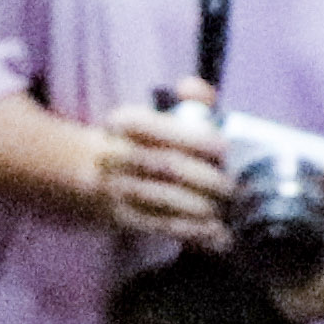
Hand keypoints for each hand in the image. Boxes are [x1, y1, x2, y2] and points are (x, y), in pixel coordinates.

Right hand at [92, 90, 235, 251]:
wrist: (86, 173)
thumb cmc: (138, 143)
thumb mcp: (155, 115)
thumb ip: (187, 101)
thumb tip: (196, 89)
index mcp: (127, 123)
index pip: (166, 129)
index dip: (199, 140)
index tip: (226, 150)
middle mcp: (118, 154)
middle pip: (170, 166)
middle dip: (208, 179)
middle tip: (237, 188)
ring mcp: (117, 189)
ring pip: (167, 198)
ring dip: (204, 208)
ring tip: (231, 212)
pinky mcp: (122, 219)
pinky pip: (162, 226)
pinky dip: (193, 231)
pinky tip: (217, 234)